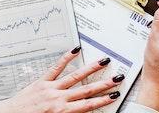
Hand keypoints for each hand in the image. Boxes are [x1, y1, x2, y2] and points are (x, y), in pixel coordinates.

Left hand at [0, 48, 122, 112]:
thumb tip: (83, 111)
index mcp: (61, 111)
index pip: (87, 105)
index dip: (102, 100)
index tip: (114, 95)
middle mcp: (58, 99)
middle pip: (86, 89)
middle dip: (103, 84)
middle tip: (117, 78)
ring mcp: (51, 88)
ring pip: (75, 77)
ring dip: (91, 69)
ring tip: (103, 61)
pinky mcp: (41, 82)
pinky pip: (56, 68)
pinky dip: (66, 58)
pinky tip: (75, 50)